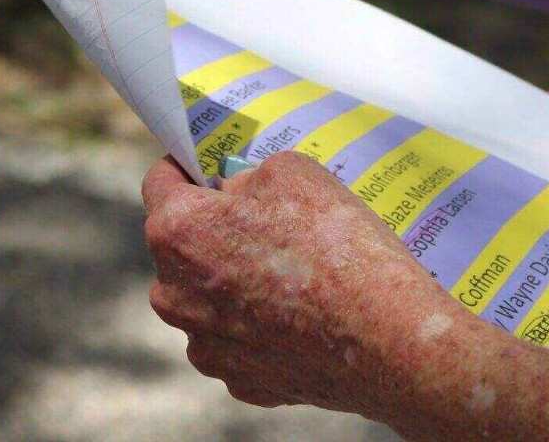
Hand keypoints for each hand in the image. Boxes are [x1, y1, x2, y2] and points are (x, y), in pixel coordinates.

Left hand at [142, 151, 474, 411]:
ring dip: (237, 279)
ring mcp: (205, 345)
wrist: (388, 339)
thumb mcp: (294, 171)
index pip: (160, 183)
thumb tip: (237, 189)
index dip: (191, 168)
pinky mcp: (238, 380)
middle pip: (183, 245)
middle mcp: (175, 294)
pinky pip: (239, 338)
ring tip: (295, 272)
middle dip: (218, 229)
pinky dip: (262, 323)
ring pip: (209, 296)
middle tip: (271, 222)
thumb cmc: (339, 247)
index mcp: (178, 233)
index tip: (215, 168)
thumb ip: (249, 174)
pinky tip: (303, 313)